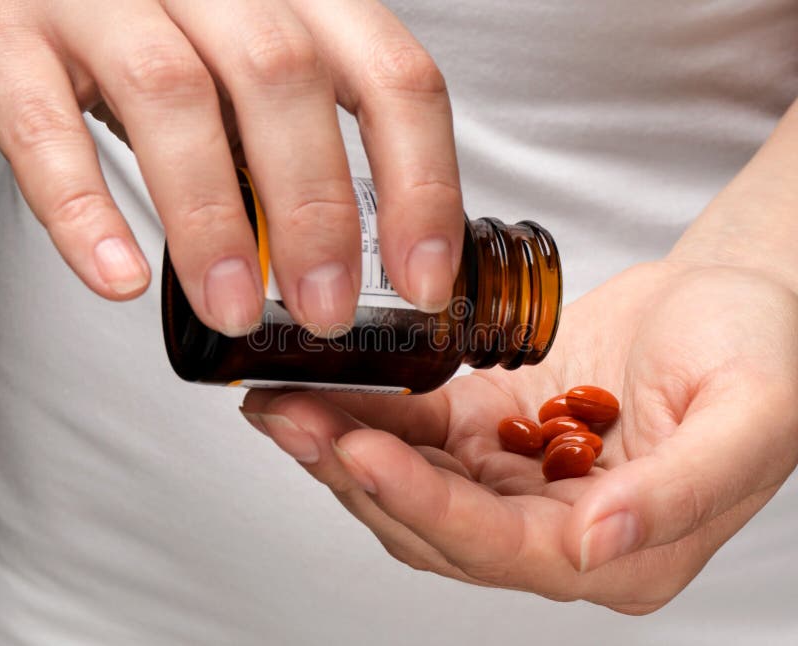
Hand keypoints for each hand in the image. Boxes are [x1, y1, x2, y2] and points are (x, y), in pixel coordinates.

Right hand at [0, 1, 461, 335]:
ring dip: (213, 220)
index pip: (392, 76)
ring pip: (172, 95)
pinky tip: (121, 277)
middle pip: (285, 78)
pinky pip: (41, 122)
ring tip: (233, 310)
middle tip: (324, 311)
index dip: (421, 184)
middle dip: (315, 213)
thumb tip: (378, 255)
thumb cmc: (173, 42)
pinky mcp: (12, 36)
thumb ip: (310, 138)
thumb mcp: (262, 76)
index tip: (422, 280)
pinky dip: (83, 207)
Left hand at [241, 260, 797, 613]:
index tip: (360, 451)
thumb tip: (598, 546)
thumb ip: (679, 495)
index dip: (424, 503)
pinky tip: (325, 389)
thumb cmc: (757, 350)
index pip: (499, 547)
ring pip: (412, 481)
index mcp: (619, 550)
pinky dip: (371, 413)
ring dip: (345, 446)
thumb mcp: (750, 418)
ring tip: (280, 406)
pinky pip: (421, 431)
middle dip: (356, 475)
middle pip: (434, 523)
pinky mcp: (496, 431)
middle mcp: (557, 530)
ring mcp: (519, 481)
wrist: (733, 298)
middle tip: (289, 420)